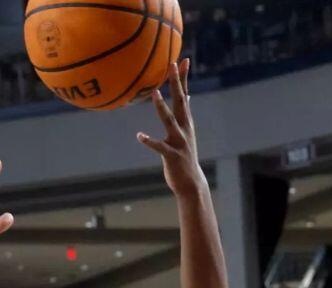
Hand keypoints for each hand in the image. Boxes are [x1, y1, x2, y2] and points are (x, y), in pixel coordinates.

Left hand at [137, 59, 206, 196]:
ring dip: (162, 107)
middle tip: (172, 65)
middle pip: (181, 101)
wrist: (191, 182)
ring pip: (170, 120)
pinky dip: (149, 141)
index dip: (183, 78)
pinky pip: (159, 146)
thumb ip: (185, 114)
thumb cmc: (184, 156)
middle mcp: (184, 128)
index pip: (185, 95)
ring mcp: (179, 141)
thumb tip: (188, 97)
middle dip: (176, 83)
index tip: (182, 60)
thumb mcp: (186, 132)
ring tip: (155, 93)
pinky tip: (139, 136)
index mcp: (186, 122)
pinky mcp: (172, 155)